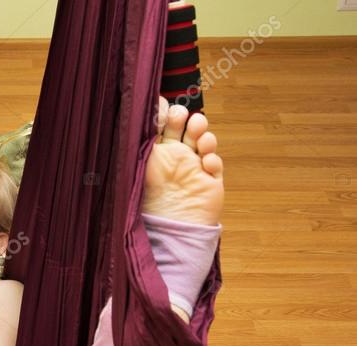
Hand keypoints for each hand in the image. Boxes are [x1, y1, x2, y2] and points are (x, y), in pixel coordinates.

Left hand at [141, 95, 223, 226]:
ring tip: (198, 132)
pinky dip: (212, 160)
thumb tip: (147, 108)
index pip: (163, 126)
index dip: (165, 114)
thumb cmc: (148, 197)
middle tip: (180, 115)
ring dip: (204, 133)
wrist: (167, 227)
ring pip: (204, 141)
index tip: (163, 106)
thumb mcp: (141, 161)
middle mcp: (175, 158)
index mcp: (156, 153)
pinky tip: (205, 163)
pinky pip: (215, 164)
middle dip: (185, 118)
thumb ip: (143, 136)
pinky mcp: (210, 181)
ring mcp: (194, 168)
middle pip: (185, 129)